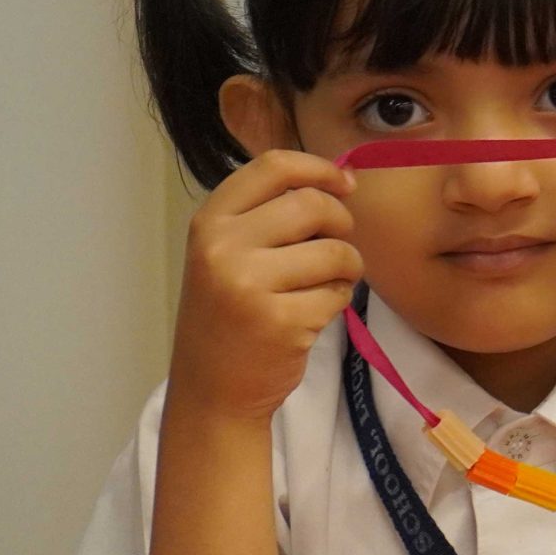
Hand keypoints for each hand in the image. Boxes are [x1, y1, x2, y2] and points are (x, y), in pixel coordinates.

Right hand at [170, 151, 361, 420]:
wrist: (212, 389)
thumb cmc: (230, 315)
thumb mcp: (229, 254)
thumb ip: (271, 215)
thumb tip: (344, 179)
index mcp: (210, 221)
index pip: (273, 166)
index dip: (321, 169)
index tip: (346, 184)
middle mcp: (222, 247)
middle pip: (313, 205)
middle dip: (342, 224)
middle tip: (336, 250)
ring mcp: (248, 285)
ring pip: (336, 252)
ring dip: (345, 269)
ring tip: (323, 287)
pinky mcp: (279, 321)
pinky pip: (337, 294)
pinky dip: (336, 303)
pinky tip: (310, 316)